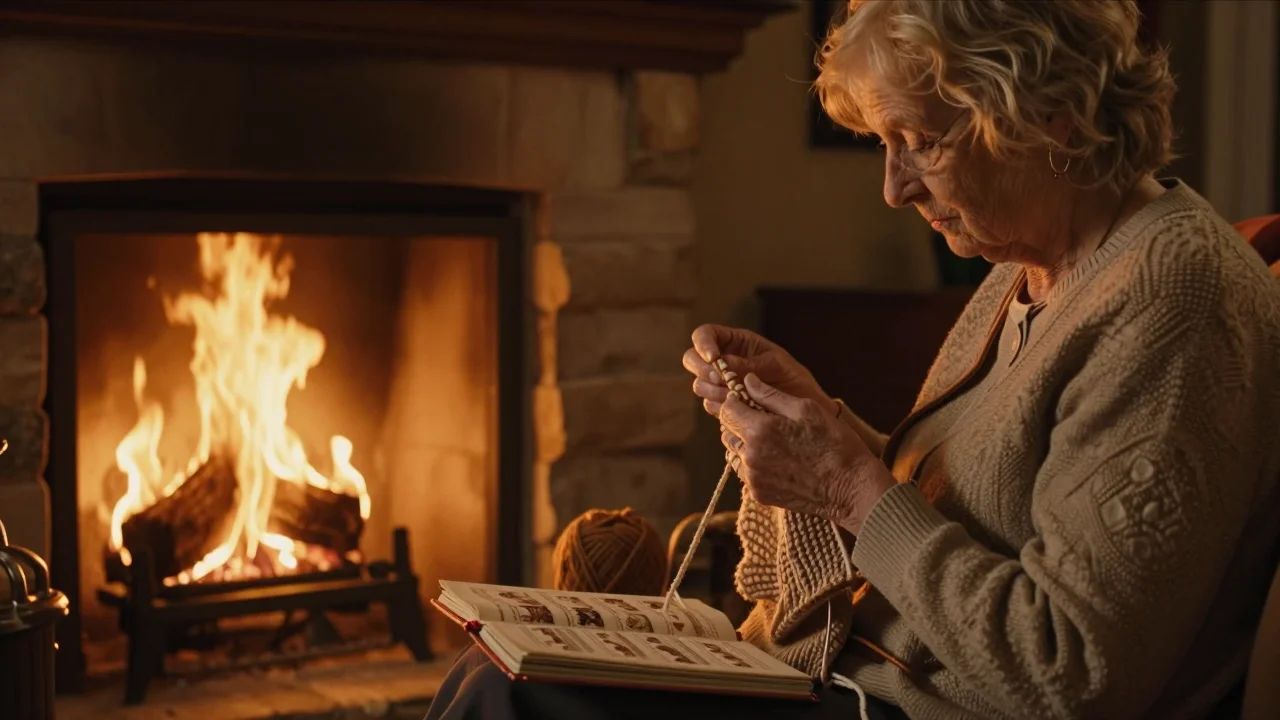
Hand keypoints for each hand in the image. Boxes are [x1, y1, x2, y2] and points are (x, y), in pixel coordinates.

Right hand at [683, 324, 835, 416]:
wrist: (804, 409)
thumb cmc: (793, 378)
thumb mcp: (775, 365)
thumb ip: (749, 364)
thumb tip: (722, 363)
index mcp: (736, 342)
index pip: (705, 335)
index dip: (703, 344)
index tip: (713, 358)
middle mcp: (724, 362)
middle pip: (692, 359)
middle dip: (702, 369)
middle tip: (721, 380)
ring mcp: (721, 384)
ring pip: (699, 384)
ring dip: (713, 390)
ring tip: (736, 395)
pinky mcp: (724, 404)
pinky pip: (710, 405)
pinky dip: (720, 407)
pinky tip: (739, 407)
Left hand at [719, 374, 895, 535]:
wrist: (851, 488)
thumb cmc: (834, 444)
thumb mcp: (807, 409)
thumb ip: (771, 395)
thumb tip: (747, 381)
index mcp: (760, 430)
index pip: (727, 409)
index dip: (737, 401)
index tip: (751, 401)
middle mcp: (750, 456)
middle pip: (728, 432)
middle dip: (741, 422)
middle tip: (766, 421)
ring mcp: (753, 478)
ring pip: (734, 453)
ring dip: (746, 444)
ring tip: (774, 442)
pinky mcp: (759, 494)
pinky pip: (745, 473)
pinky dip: (753, 464)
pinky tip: (777, 460)